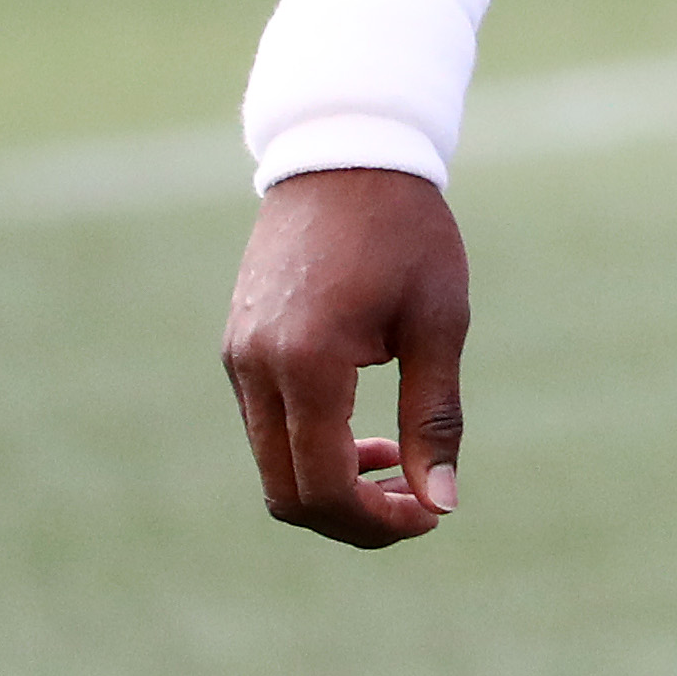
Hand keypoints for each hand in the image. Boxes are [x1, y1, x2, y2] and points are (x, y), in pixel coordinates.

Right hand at [222, 166, 470, 547]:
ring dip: (330, 482)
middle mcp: (256, 367)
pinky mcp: (237, 346)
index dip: (374, 523)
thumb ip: (434, 417)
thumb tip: (439, 503)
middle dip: (351, 516)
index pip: (323, 487)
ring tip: (395, 462)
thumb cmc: (407, 232)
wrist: (346, 152)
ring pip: (271, 463)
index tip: (429, 517)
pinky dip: (309, 446)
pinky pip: (264, 425)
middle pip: (287, 491)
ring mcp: (237, 356)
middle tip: (415, 505)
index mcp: (307, 362)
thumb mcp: (439, 322)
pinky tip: (362, 430)